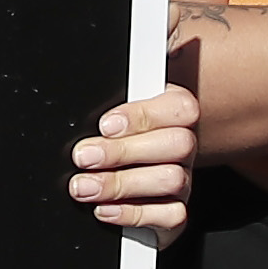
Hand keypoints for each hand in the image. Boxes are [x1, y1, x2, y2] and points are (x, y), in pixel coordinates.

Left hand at [71, 85, 198, 245]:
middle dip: (123, 152)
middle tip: (84, 157)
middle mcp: (183, 145)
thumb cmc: (113, 131)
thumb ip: (117, 87)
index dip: (143, 116)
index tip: (105, 125)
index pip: (178, 107)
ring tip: (85, 187)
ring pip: (173, 179)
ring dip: (122, 184)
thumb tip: (114, 52)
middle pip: (178, 144)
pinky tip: (105, 209)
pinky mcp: (174, 213)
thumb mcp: (113, 103)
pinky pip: (171, 216)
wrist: (119, 170)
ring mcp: (183, 179)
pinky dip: (134, 214)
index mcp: (174, 111)